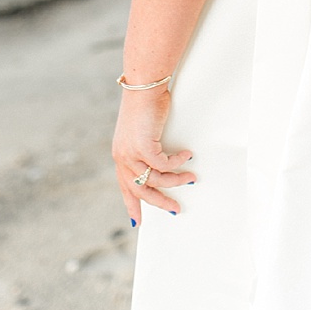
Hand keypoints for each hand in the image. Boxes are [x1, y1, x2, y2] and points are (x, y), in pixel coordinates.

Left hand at [111, 84, 193, 225]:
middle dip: (160, 202)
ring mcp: (130, 153)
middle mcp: (122, 156)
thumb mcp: (141, 134)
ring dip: (176, 180)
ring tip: (191, 177)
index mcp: (120, 155)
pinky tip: (186, 155)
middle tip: (176, 209)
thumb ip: (145, 152)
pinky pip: (165, 165)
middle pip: (140, 190)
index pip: (124, 186)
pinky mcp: (143, 147)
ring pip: (156, 180)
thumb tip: (159, 169)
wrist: (143, 88)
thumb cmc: (145, 108)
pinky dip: (178, 163)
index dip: (131, 204)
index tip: (137, 221)